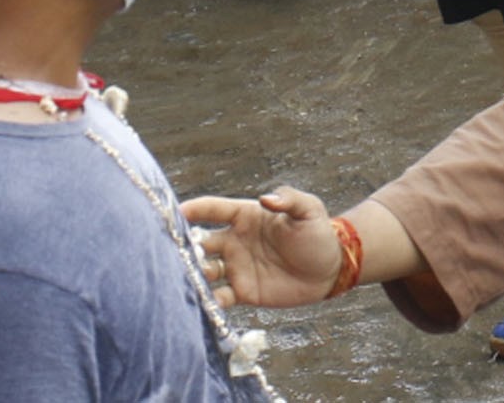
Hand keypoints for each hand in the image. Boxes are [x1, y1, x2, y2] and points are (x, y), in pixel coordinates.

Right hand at [182, 188, 344, 308]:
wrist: (330, 269)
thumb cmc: (318, 234)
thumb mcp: (308, 210)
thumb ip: (289, 200)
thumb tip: (266, 198)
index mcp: (246, 216)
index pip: (214, 210)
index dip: (195, 209)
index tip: (176, 212)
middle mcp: (234, 241)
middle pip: (201, 242)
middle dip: (185, 246)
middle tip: (173, 253)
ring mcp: (236, 267)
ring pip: (205, 270)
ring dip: (193, 274)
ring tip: (182, 279)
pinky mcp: (243, 292)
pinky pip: (219, 297)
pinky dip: (207, 301)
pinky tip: (198, 305)